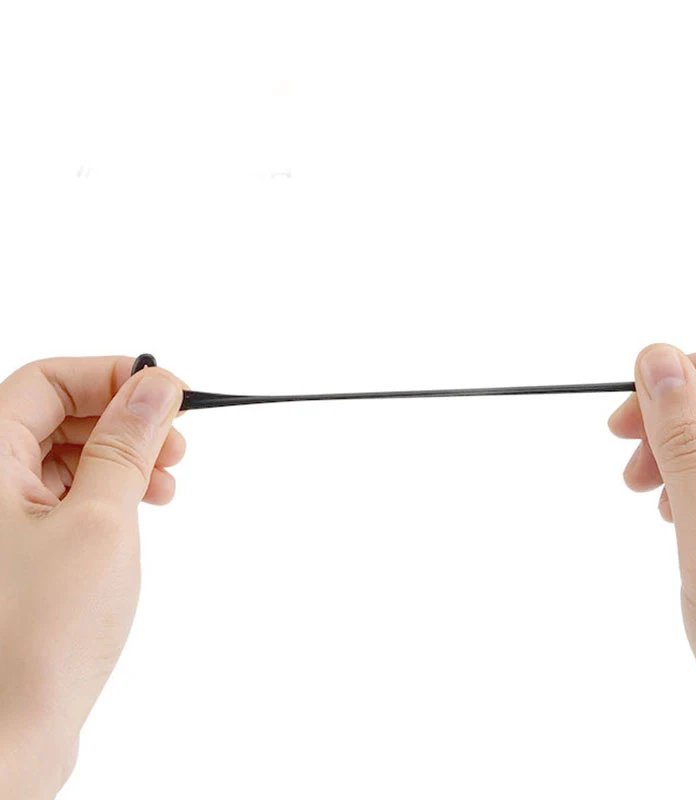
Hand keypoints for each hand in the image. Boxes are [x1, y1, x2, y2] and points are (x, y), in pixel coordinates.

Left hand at [0, 357, 184, 798]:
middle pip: (56, 414)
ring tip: (169, 478)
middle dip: (123, 418)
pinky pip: (68, 494)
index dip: (110, 376)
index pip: (46, 381)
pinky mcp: (21, 548)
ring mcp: (1, 517)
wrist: (9, 736)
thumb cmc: (38, 637)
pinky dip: (112, 489)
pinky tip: (145, 504)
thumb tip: (156, 385)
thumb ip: (127, 443)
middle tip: (177, 439)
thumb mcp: (101, 519)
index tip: (167, 392)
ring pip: (67, 454)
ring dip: (124, 455)